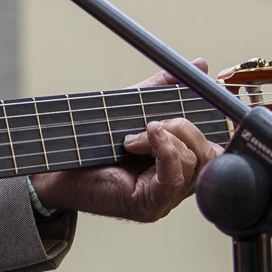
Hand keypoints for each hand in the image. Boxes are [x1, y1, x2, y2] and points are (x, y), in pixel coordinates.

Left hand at [29, 59, 221, 221]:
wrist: (56, 171)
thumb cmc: (91, 146)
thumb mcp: (131, 110)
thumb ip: (164, 90)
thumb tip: (200, 65)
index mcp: (180, 162)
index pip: (214, 144)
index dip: (211, 122)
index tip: (200, 100)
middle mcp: (179, 183)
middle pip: (210, 152)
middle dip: (184, 127)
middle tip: (152, 122)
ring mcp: (168, 197)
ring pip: (194, 161)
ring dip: (165, 138)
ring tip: (133, 137)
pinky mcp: (153, 205)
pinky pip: (175, 177)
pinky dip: (165, 151)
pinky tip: (145, 138)